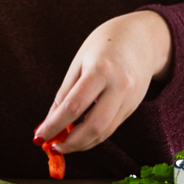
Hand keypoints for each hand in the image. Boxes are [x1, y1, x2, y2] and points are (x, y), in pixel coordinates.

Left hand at [34, 10, 172, 153]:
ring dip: (82, 143)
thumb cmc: (106, 44)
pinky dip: (93, 134)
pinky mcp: (133, 107)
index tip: (39, 137)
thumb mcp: (80, 61)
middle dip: (71, 143)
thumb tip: (50, 121)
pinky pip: (111, 127)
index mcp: (101, 70)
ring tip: (64, 142)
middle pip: (93, 127)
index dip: (54, 125)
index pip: (74, 106)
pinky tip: (80, 132)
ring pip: (104, 132)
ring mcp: (130, 99)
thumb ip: (65, 93)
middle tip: (54, 146)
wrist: (144, 37)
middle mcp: (119, 87)